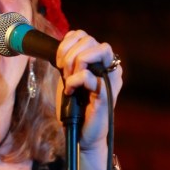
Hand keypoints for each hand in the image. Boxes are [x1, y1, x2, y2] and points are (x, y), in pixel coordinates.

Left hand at [56, 30, 122, 150]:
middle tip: (64, 71)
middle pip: (90, 40)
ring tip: (68, 79)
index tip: (59, 61)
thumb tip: (62, 45)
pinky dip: (74, 81)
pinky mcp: (106, 94)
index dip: (67, 43)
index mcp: (101, 61)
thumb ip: (70, 61)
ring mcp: (111, 80)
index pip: (83, 35)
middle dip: (70, 53)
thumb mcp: (69, 78)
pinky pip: (88, 76)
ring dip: (75, 63)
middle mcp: (110, 67)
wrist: (80, 134)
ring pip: (97, 50)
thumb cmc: (76, 107)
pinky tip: (70, 91)